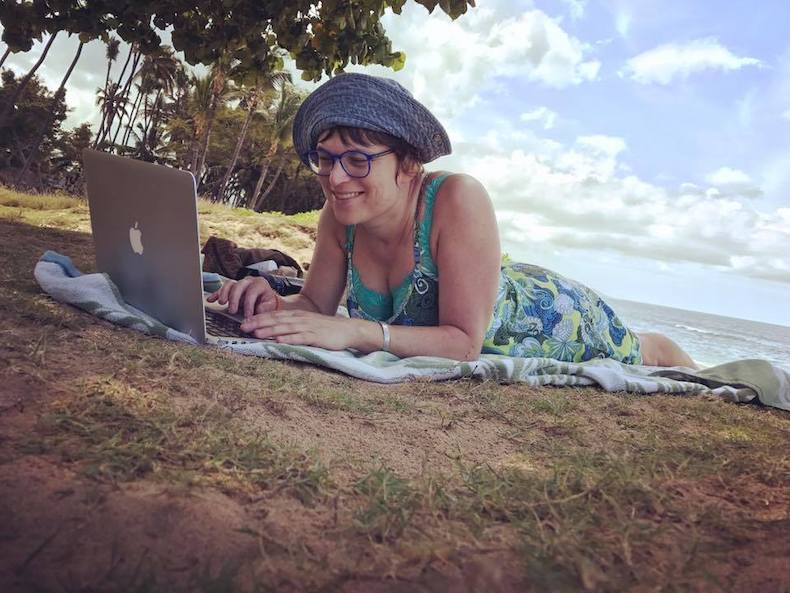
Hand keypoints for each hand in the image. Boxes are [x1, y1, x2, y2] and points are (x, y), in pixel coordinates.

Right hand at [206, 277, 278, 317]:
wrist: (265, 302)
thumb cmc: (267, 303)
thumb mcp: (270, 305)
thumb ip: (266, 307)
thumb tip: (260, 309)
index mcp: (260, 284)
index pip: (252, 292)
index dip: (248, 304)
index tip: (247, 316)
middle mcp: (249, 281)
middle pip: (238, 286)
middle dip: (234, 299)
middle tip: (233, 311)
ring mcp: (239, 284)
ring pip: (229, 284)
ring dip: (224, 293)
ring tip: (222, 303)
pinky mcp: (232, 288)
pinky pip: (222, 288)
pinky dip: (216, 294)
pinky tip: (211, 299)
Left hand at [240, 310, 356, 350]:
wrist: (348, 330)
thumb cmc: (326, 329)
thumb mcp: (307, 324)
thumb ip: (293, 326)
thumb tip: (275, 331)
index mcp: (297, 315)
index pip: (274, 315)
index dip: (258, 318)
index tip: (243, 322)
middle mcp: (300, 319)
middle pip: (276, 320)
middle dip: (258, 323)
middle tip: (242, 327)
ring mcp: (308, 327)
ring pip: (285, 328)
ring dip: (270, 331)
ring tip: (256, 334)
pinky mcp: (316, 337)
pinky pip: (300, 338)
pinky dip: (289, 339)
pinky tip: (279, 341)